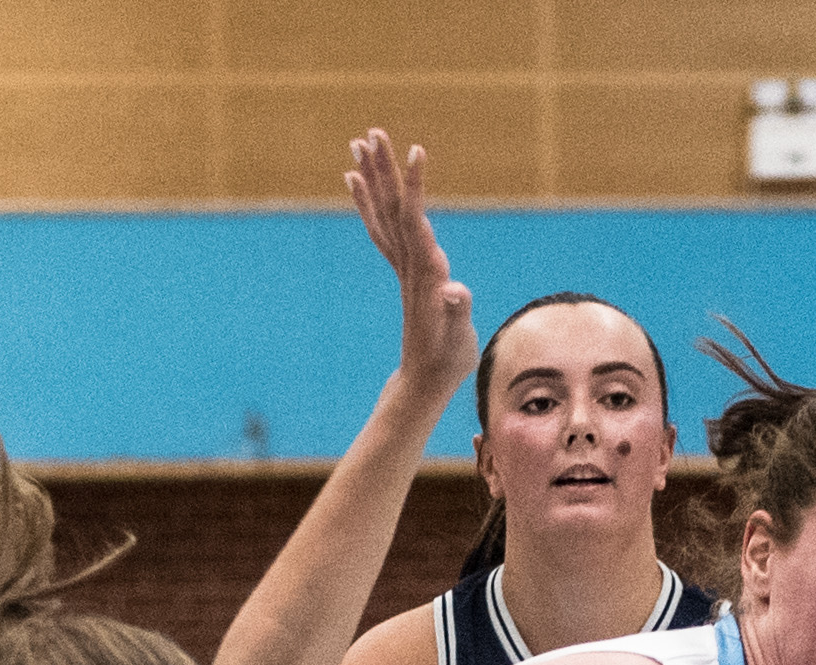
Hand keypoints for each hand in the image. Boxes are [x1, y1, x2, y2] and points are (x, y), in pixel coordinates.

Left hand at [346, 131, 474, 401]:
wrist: (423, 382)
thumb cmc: (448, 362)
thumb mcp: (460, 341)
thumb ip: (458, 312)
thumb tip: (454, 290)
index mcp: (425, 273)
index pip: (415, 220)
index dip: (414, 187)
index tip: (414, 151)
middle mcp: (409, 264)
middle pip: (392, 208)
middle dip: (384, 169)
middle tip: (373, 131)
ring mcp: (403, 267)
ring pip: (384, 214)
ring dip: (373, 177)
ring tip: (361, 143)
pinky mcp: (404, 273)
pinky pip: (380, 230)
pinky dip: (367, 202)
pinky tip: (355, 180)